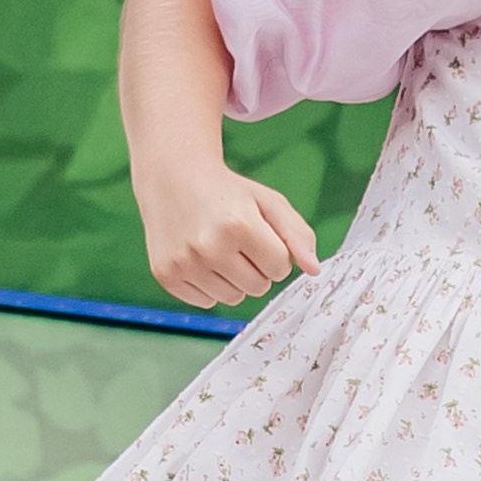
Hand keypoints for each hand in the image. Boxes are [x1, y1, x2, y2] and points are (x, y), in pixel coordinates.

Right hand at [136, 159, 320, 309]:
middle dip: (256, 267)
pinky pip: (206, 302)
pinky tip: (200, 257)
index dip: (275, 253)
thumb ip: (298, 234)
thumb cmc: (228, 193)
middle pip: (258, 287)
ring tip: (219, 248)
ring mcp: (184, 263)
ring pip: (233, 298)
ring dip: (234, 279)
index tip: (259, 235)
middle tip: (238, 242)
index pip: (280, 268)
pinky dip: (209, 285)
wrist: (173, 178)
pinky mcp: (166, 275)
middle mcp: (208, 246)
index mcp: (238, 224)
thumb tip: (313, 270)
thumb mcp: (268, 202)